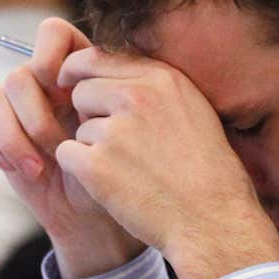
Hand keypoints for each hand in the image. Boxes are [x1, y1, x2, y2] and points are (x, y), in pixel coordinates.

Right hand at [0, 18, 144, 278]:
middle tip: (61, 148)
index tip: (68, 92)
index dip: (53, 56)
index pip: (52, 32)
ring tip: (42, 167)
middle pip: (20, 75)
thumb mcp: (124, 132)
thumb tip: (87, 83)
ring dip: (17, 138)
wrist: (92, 209)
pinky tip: (24, 168)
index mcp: (76, 67)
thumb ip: (108, 98)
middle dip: (38, 118)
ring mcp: (15, 101)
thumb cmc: (118, 169)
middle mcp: (42, 79)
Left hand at [55, 49, 278, 278]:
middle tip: (120, 145)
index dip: (80, 73)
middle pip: (81, 91)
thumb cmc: (207, 171)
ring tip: (130, 170)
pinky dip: (81, 171)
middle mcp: (137, 97)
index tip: (74, 85)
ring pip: (77, 128)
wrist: (212, 221)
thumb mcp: (193, 111)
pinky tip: (112, 185)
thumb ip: (154, 87)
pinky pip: (66, 155)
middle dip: (89, 115)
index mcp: (162, 78)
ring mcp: (115, 131)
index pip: (97, 57)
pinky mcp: (96, 165)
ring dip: (92, 148)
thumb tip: (112, 72)